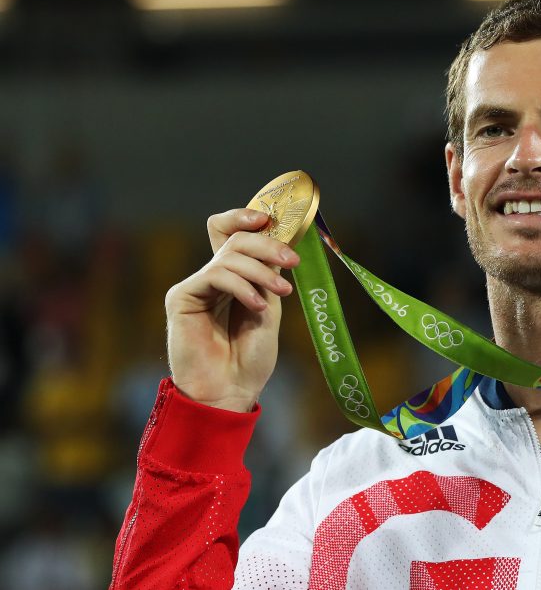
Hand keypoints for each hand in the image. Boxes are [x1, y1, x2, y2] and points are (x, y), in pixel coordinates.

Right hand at [165, 209, 299, 411]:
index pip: (232, 232)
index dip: (246, 217)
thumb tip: (279, 242)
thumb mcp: (268, 308)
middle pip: (235, 238)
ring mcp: (196, 286)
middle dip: (267, 244)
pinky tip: (256, 307)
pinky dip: (242, 287)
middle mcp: (212, 277)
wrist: (231, 391)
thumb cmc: (250, 358)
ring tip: (280, 294)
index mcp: (233, 277)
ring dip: (261, 271)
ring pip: (229, 255)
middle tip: (291, 261)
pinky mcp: (182, 297)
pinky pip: (216, 275)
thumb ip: (268, 275)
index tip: (271, 219)